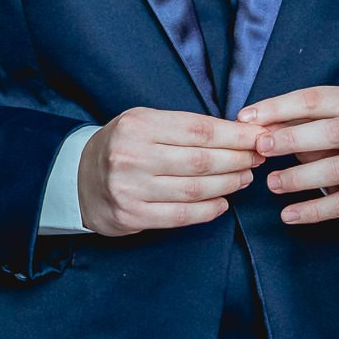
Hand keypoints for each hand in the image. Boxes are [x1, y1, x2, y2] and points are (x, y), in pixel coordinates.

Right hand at [78, 108, 265, 236]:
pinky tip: (224, 202)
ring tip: (246, 178)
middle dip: (238, 159)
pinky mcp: (132, 215)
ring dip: (228, 184)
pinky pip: (181, 216)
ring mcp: (131, 188)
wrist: (79, 179)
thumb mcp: (145, 122)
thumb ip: (183, 127)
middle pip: (202, 160)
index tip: (258, 137)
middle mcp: (133, 156)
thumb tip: (236, 133)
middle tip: (259, 158)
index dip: (235, 135)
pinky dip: (208, 211)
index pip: (200, 130)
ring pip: (195, 189)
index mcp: (139, 125)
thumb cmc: (123, 146)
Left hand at [239, 86, 338, 223]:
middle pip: (333, 132)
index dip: (279, 107)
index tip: (246, 118)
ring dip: (300, 178)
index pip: (315, 98)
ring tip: (271, 183)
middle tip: (261, 148)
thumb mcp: (321, 122)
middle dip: (293, 139)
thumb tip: (253, 124)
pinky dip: (314, 211)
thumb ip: (291, 122)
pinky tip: (288, 215)